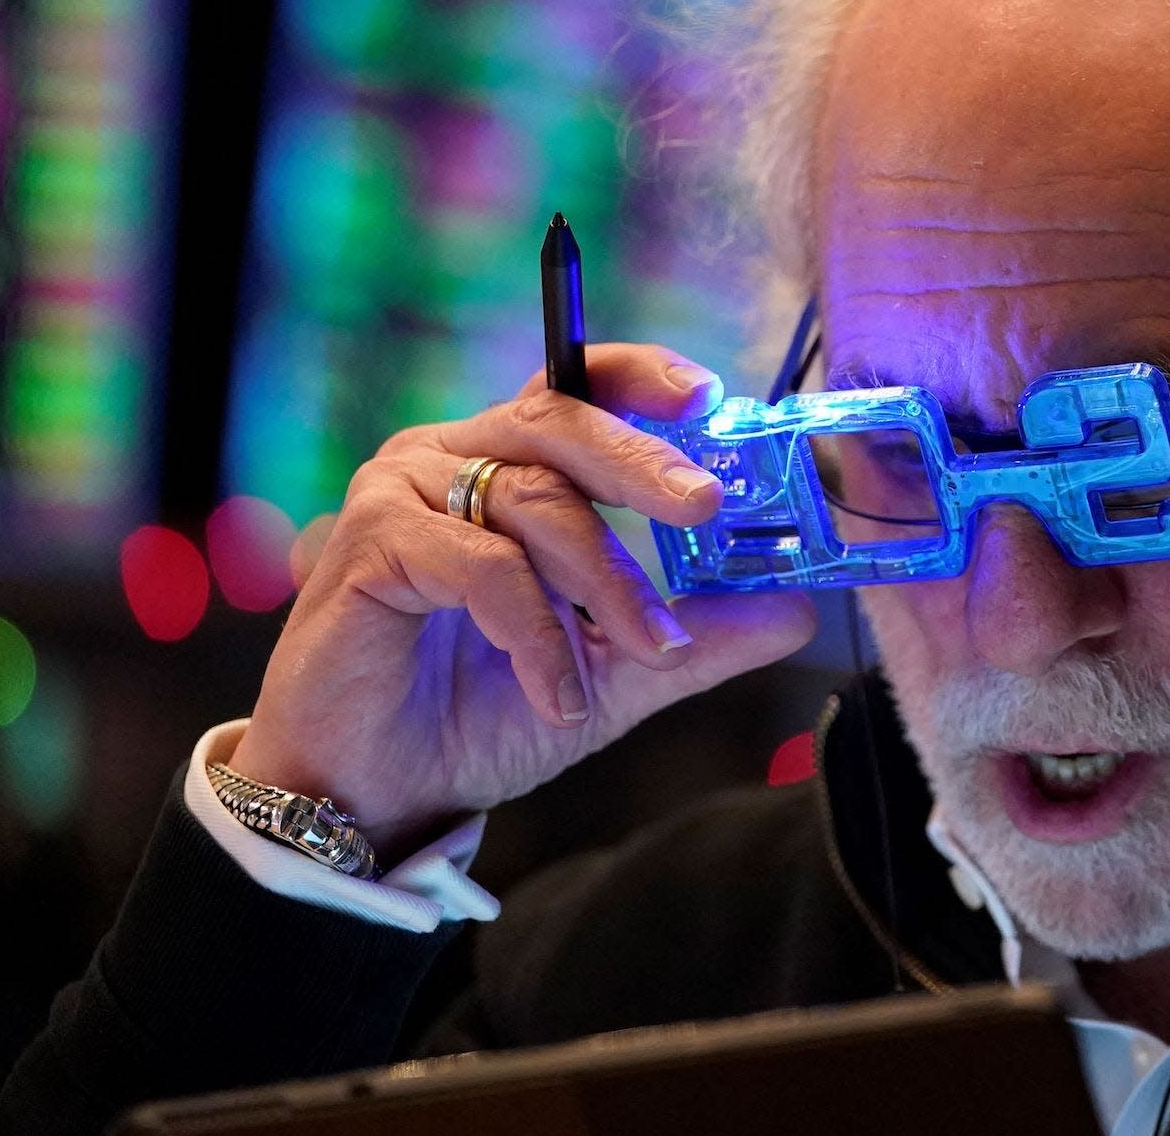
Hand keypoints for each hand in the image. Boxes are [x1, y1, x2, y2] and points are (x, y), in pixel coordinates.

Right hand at [229, 345, 816, 857]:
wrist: (376, 793)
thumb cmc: (480, 716)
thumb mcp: (612, 672)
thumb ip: (696, 635)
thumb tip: (797, 608)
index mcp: (508, 463)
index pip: (577, 384)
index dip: (641, 376)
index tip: (708, 398)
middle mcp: (454, 456)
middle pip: (563, 422)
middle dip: (645, 463)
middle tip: (707, 505)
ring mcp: (405, 489)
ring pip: (534, 497)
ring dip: (605, 581)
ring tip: (644, 651)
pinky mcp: (372, 540)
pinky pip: (483, 564)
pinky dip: (537, 631)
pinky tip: (559, 693)